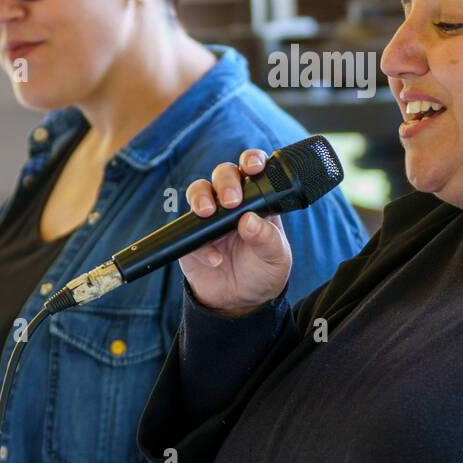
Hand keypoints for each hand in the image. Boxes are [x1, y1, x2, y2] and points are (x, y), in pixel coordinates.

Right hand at [180, 148, 292, 315]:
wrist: (240, 302)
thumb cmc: (263, 272)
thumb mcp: (275, 257)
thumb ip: (267, 239)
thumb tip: (249, 220)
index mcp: (257, 200)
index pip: (253, 170)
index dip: (251, 160)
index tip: (253, 167)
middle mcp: (232, 203)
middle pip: (223, 174)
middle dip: (225, 181)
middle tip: (231, 201)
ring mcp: (209, 218)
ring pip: (198, 191)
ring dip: (201, 197)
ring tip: (208, 213)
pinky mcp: (191, 237)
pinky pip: (187, 231)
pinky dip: (200, 244)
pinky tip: (215, 259)